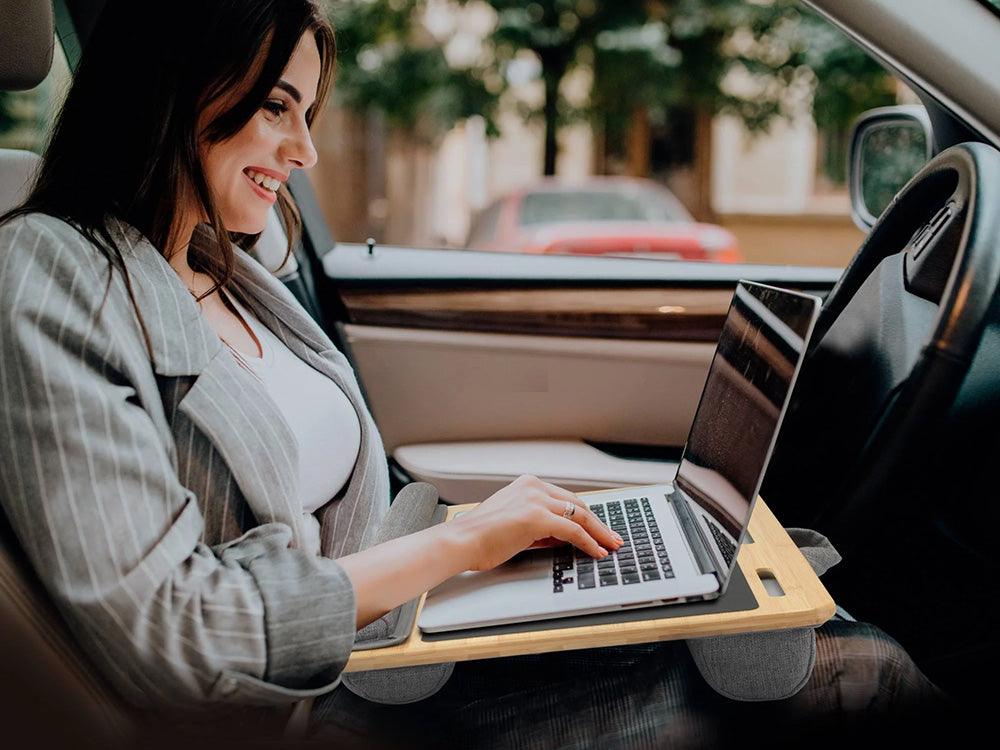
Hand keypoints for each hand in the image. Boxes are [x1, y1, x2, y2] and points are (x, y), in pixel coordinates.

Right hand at [450, 475, 623, 571]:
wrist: (461, 542)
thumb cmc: (481, 537)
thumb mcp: (516, 525)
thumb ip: (542, 526)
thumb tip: (566, 537)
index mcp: (527, 484)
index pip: (567, 499)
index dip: (587, 515)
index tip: (600, 528)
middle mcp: (533, 487)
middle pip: (578, 505)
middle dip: (599, 524)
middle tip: (613, 538)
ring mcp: (535, 500)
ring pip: (580, 515)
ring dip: (599, 533)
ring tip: (610, 546)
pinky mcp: (536, 517)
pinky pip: (572, 529)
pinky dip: (588, 541)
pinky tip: (596, 551)